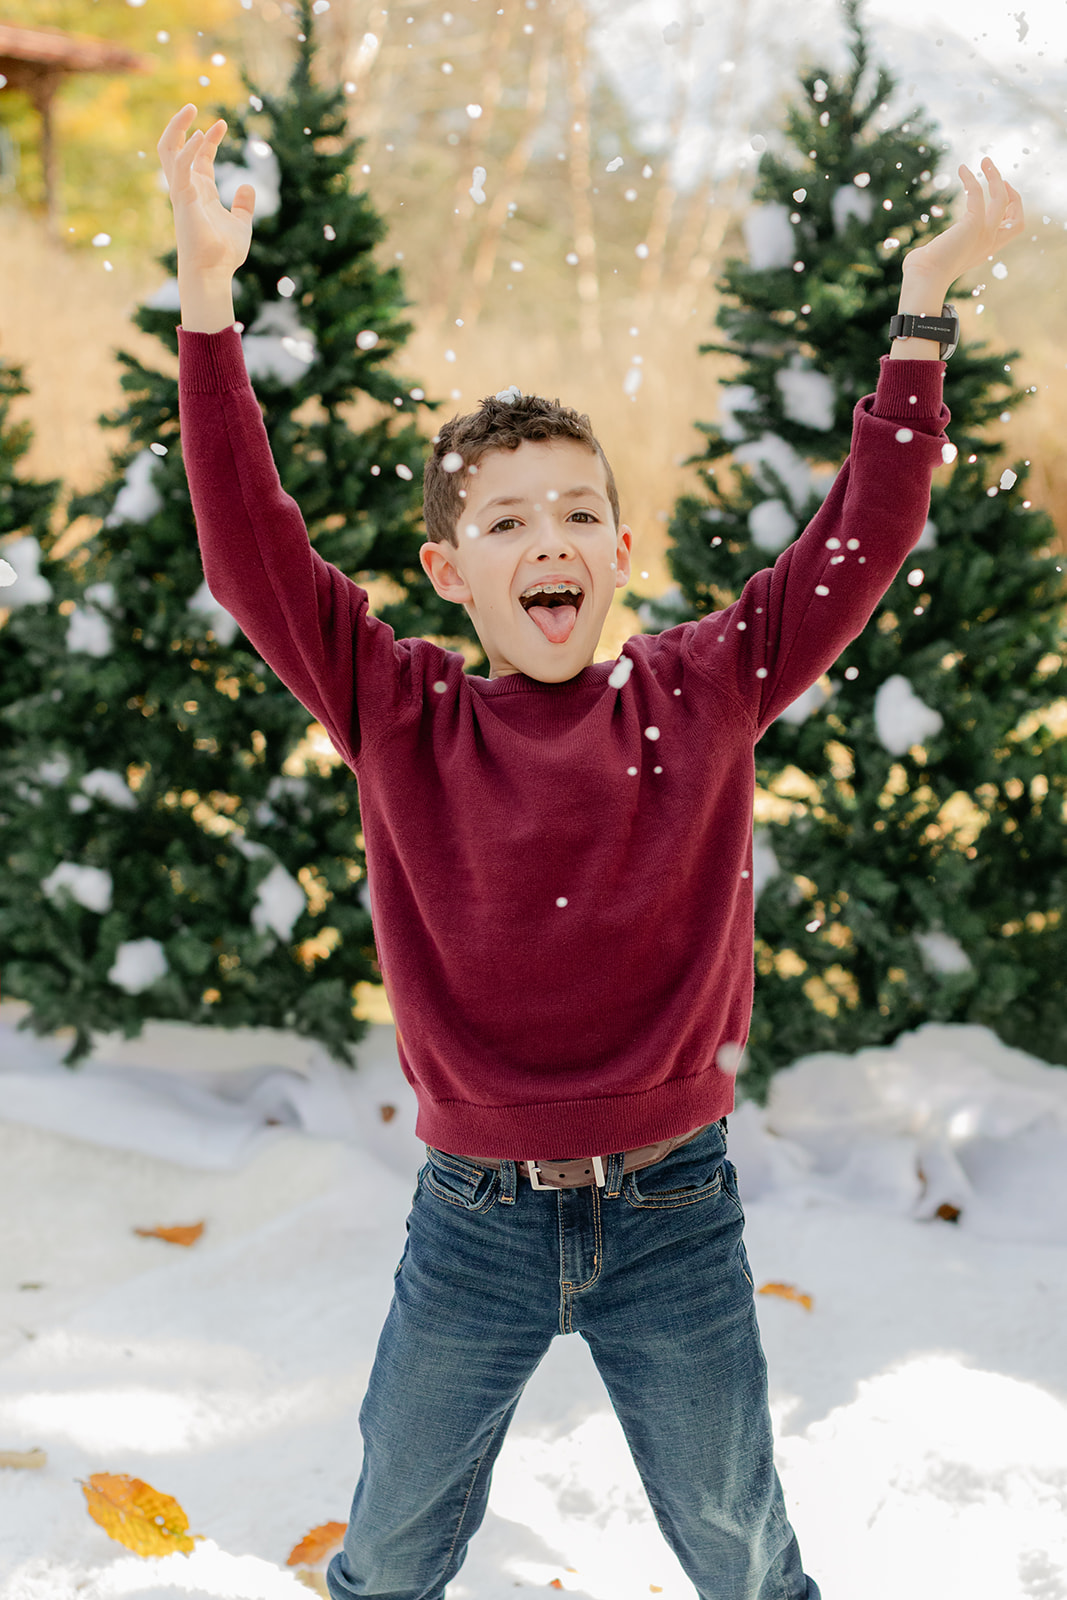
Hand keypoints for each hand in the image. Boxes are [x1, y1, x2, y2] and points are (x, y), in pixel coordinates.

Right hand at [157, 104, 254, 278]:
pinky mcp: (183, 198)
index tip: (222, 124)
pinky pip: (180, 167)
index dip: (209, 140)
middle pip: (175, 149)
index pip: (200, 158)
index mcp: (201, 192)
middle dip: (181, 126)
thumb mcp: (241, 224)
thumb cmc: (224, 253)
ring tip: (190, 110)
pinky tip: (201, 136)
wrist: (213, 272)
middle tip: (193, 106)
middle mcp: (188, 188)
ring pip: (169, 152)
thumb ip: (244, 205)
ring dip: (177, 129)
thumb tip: (248, 186)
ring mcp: (183, 191)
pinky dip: (188, 149)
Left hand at [902, 157, 1023, 288]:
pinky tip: (962, 168)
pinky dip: (971, 179)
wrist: (923, 279)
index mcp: (984, 251)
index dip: (1011, 211)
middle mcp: (989, 243)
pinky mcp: (973, 224)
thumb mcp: (938, 261)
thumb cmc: (923, 274)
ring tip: (984, 160)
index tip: (999, 195)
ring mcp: (984, 234)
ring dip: (996, 177)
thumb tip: (919, 254)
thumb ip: (937, 253)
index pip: (1011, 230)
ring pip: (1003, 199)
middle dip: (1012, 195)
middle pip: (1017, 218)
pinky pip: (978, 194)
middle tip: (999, 178)